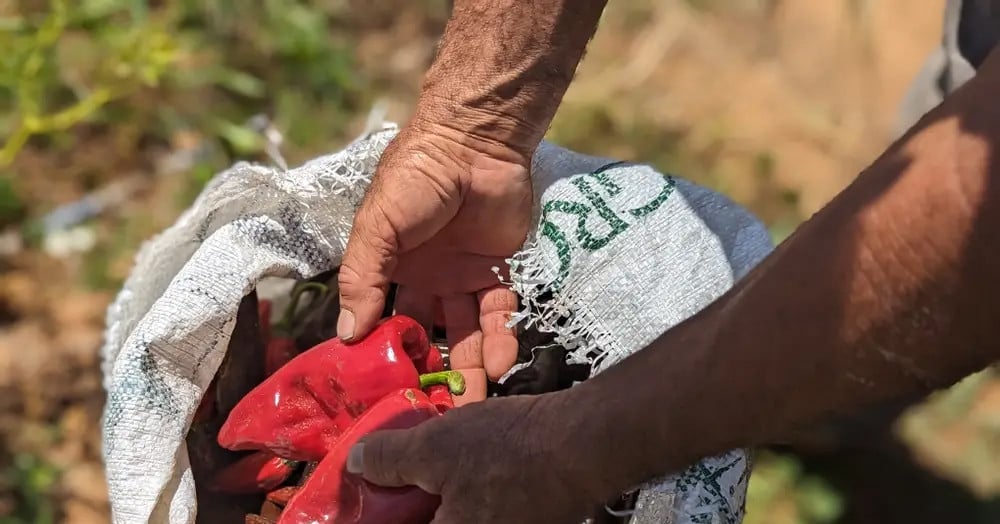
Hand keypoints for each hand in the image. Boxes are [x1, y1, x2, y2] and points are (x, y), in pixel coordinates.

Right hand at [337, 116, 531, 384]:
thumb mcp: (378, 226)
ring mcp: (465, 279)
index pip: (384, 322)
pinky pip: (500, 315)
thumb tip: (347, 335)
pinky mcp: (501, 273)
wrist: (476, 141)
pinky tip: (499, 363)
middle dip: (431, 375)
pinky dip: (500, 339)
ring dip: (469, 368)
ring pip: (466, 334)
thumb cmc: (416, 178)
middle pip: (428, 338)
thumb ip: (363, 277)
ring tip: (472, 403)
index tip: (386, 394)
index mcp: (391, 271)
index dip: (386, 356)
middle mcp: (427, 281)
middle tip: (435, 414)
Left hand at [347, 392, 606, 523]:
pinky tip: (463, 469)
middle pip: (430, 522)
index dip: (376, 517)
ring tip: (426, 473)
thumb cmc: (508, 449)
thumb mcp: (434, 446)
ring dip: (437, 502)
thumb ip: (389, 460)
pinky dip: (463, 498)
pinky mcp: (524, 522)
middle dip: (407, 508)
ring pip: (456, 517)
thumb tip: (356, 463)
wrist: (585, 445)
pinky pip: (479, 513)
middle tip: (390, 485)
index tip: (364, 503)